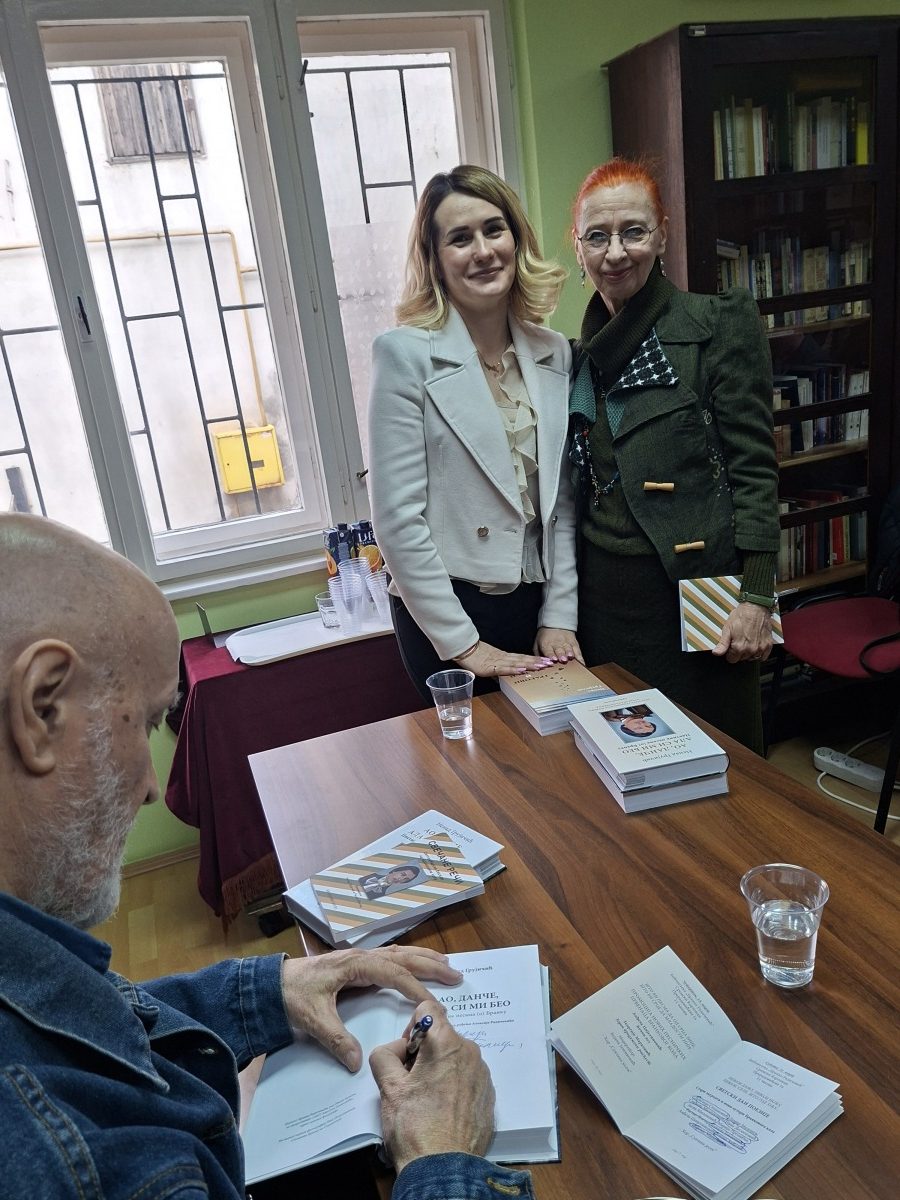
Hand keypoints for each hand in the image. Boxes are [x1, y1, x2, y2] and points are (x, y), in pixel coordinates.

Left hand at [280, 945, 462, 1071]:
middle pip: (403, 957)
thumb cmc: (292, 995)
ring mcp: (360, 959)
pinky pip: (390, 960)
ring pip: (398, 955)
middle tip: (456, 975)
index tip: (432, 1003)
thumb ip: (337, 1039)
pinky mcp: (357, 966)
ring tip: (447, 965)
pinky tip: (418, 966)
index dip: (414, 987)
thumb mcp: (313, 1019)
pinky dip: (409, 962)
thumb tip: (358, 1062)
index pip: (393, 973)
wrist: (271, 984)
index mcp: (354, 964)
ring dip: (423, 959)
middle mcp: (361, 956)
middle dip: (430, 965)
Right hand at [370, 1000, 494, 1174]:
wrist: (443, 1168)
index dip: (411, 1028)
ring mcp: (482, 1073)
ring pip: (454, 1056)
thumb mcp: (388, 1087)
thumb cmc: (415, 1128)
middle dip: (424, 1051)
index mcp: (445, 1043)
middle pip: (441, 1035)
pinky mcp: (488, 1094)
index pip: (427, 1009)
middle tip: (411, 1081)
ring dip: (439, 1068)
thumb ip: (385, 1055)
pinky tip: (443, 1109)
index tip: (406, 1053)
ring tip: (427, 1099)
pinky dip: (454, 1085)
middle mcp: (469, 1052)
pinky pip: (468, 1076)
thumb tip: (394, 1050)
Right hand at [455, 640, 555, 677]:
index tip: (546, 661)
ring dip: (529, 664)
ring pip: (516, 662)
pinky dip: (513, 668)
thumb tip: (506, 676)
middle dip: (537, 661)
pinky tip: (522, 669)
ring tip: (541, 665)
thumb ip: (499, 669)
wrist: (463, 650)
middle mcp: (503, 658)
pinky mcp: (490, 667)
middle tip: (550, 663)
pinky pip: (504, 668)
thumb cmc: (475, 656)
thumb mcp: (490, 664)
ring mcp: (497, 662)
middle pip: (523, 659)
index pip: (522, 658)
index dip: (534, 659)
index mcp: (504, 657)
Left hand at [535, 627, 584, 663]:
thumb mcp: (537, 644)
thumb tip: (539, 665)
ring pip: (569, 649)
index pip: (548, 650)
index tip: (553, 659)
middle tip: (562, 659)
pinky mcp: (574, 644)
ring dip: (570, 653)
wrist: (555, 624)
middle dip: (561, 655)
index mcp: (546, 644)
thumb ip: (538, 654)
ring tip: (570, 657)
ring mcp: (566, 643)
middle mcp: (557, 644)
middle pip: (559, 650)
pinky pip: (578, 651)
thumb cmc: (545, 637)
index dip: (551, 654)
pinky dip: (580, 658)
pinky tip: (581, 663)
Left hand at [711, 602, 773, 663]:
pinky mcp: (768, 645)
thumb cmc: (741, 616)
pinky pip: (763, 656)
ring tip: (747, 640)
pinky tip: (755, 644)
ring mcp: (760, 648)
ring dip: (749, 652)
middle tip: (739, 640)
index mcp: (739, 648)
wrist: (756, 608)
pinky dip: (759, 653)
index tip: (731, 645)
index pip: (732, 660)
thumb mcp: (727, 629)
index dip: (730, 653)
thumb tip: (716, 653)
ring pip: (752, 658)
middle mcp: (751, 650)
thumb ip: (722, 644)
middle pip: (741, 659)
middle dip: (739, 652)